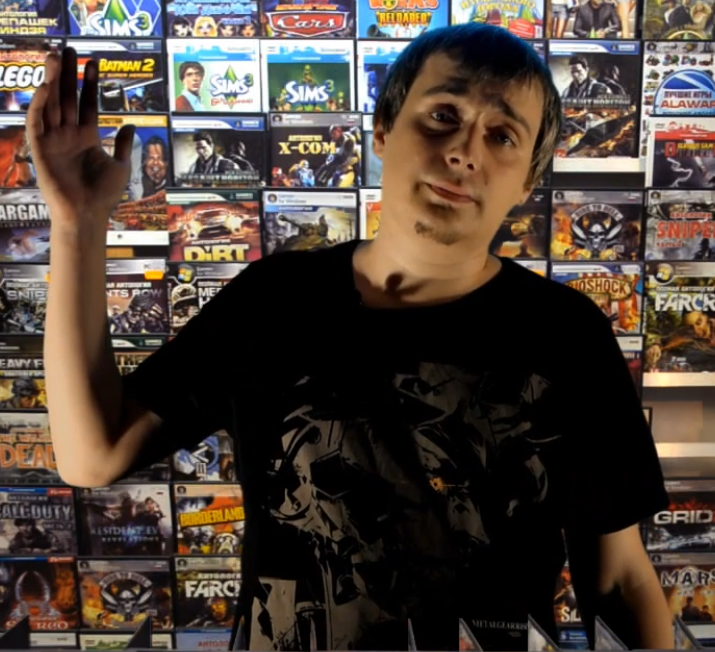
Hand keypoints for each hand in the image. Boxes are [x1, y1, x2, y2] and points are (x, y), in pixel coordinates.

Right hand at [26, 47, 134, 226]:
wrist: (88, 214)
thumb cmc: (104, 195)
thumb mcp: (121, 166)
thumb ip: (123, 145)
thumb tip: (129, 125)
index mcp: (87, 138)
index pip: (87, 104)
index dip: (89, 84)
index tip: (94, 63)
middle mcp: (68, 135)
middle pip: (66, 98)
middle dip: (67, 74)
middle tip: (68, 49)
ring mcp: (53, 140)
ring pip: (50, 104)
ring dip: (52, 80)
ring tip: (56, 56)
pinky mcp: (39, 149)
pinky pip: (37, 122)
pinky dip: (40, 104)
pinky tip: (46, 87)